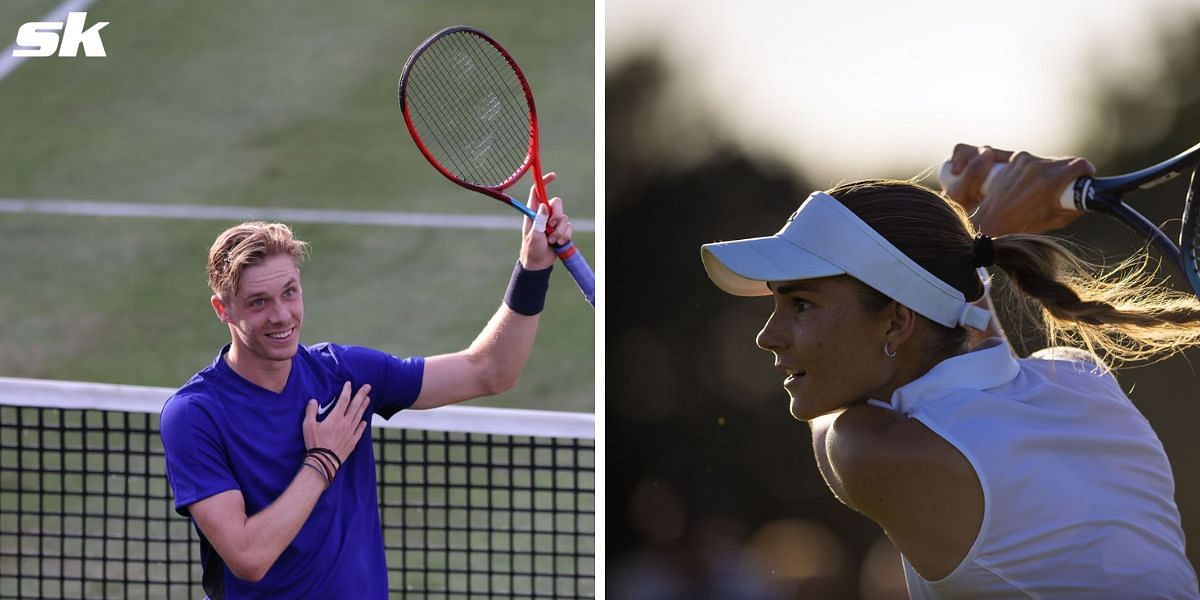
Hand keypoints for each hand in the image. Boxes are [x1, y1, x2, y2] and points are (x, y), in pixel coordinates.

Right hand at [303, 381, 369, 465]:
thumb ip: (310, 411)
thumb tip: (313, 400)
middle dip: (362, 395)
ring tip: (368, 399)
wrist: (324, 461)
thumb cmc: (315, 443)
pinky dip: (363, 425)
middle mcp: (345, 423)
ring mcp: (350, 433)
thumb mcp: (308, 426)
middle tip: (368, 387)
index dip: (347, 391)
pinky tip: (365, 421)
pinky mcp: (352, 442)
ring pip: (359, 416)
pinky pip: (360, 431)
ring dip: (364, 406)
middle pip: (355, 406)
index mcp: (335, 418)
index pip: (343, 400)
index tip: (349, 384)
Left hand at [521, 172, 573, 269]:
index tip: (553, 176)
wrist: (538, 263)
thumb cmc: (531, 249)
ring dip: (560, 231)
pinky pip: (569, 227)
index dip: (544, 182)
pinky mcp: (561, 230)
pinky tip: (558, 243)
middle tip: (551, 225)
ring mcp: (553, 222)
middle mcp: (544, 215)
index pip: (537, 192)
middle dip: (557, 214)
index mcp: (533, 212)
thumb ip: (539, 221)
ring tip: (552, 241)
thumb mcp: (533, 235)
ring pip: (564, 217)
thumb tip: (544, 205)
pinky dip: (565, 236)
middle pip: (556, 203)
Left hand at [944, 143, 1094, 235]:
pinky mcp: (1014, 160)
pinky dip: (1035, 169)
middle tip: (1066, 186)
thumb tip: (1086, 198)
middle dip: (1069, 172)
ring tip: (1043, 187)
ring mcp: (1023, 161)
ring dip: (1051, 170)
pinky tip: (1030, 183)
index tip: (1085, 176)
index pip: (1079, 164)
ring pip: (1049, 160)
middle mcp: (1037, 168)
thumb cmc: (1022, 227)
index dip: (1085, 171)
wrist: (989, 222)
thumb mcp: (1055, 221)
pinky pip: (1033, 160)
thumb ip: (1074, 207)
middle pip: (1065, 161)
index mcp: (1050, 182)